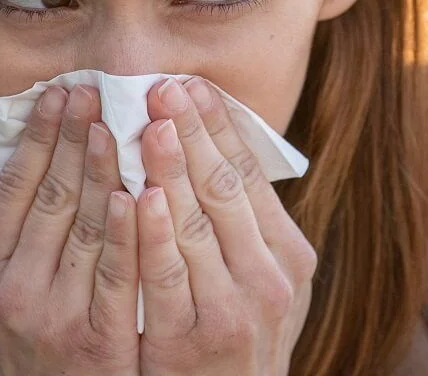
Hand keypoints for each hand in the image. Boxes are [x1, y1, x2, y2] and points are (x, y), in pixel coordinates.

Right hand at [0, 84, 141, 375]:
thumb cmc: (42, 342)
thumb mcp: (13, 290)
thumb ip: (27, 234)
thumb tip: (51, 154)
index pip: (13, 187)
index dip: (37, 136)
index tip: (59, 91)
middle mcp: (11, 289)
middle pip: (47, 196)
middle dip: (71, 137)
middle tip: (92, 88)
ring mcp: (52, 315)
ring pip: (80, 228)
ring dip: (98, 170)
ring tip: (113, 122)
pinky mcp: (94, 341)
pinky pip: (112, 277)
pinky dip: (121, 233)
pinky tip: (132, 195)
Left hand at [135, 76, 317, 375]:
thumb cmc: (239, 341)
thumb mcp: (265, 285)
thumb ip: (248, 230)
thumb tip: (218, 153)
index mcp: (290, 254)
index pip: (250, 174)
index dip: (219, 127)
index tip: (192, 85)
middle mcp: (271, 277)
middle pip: (226, 187)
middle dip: (192, 131)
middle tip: (163, 85)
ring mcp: (235, 309)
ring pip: (198, 223)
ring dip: (171, 168)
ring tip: (148, 122)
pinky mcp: (193, 340)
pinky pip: (168, 277)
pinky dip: (153, 234)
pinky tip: (137, 196)